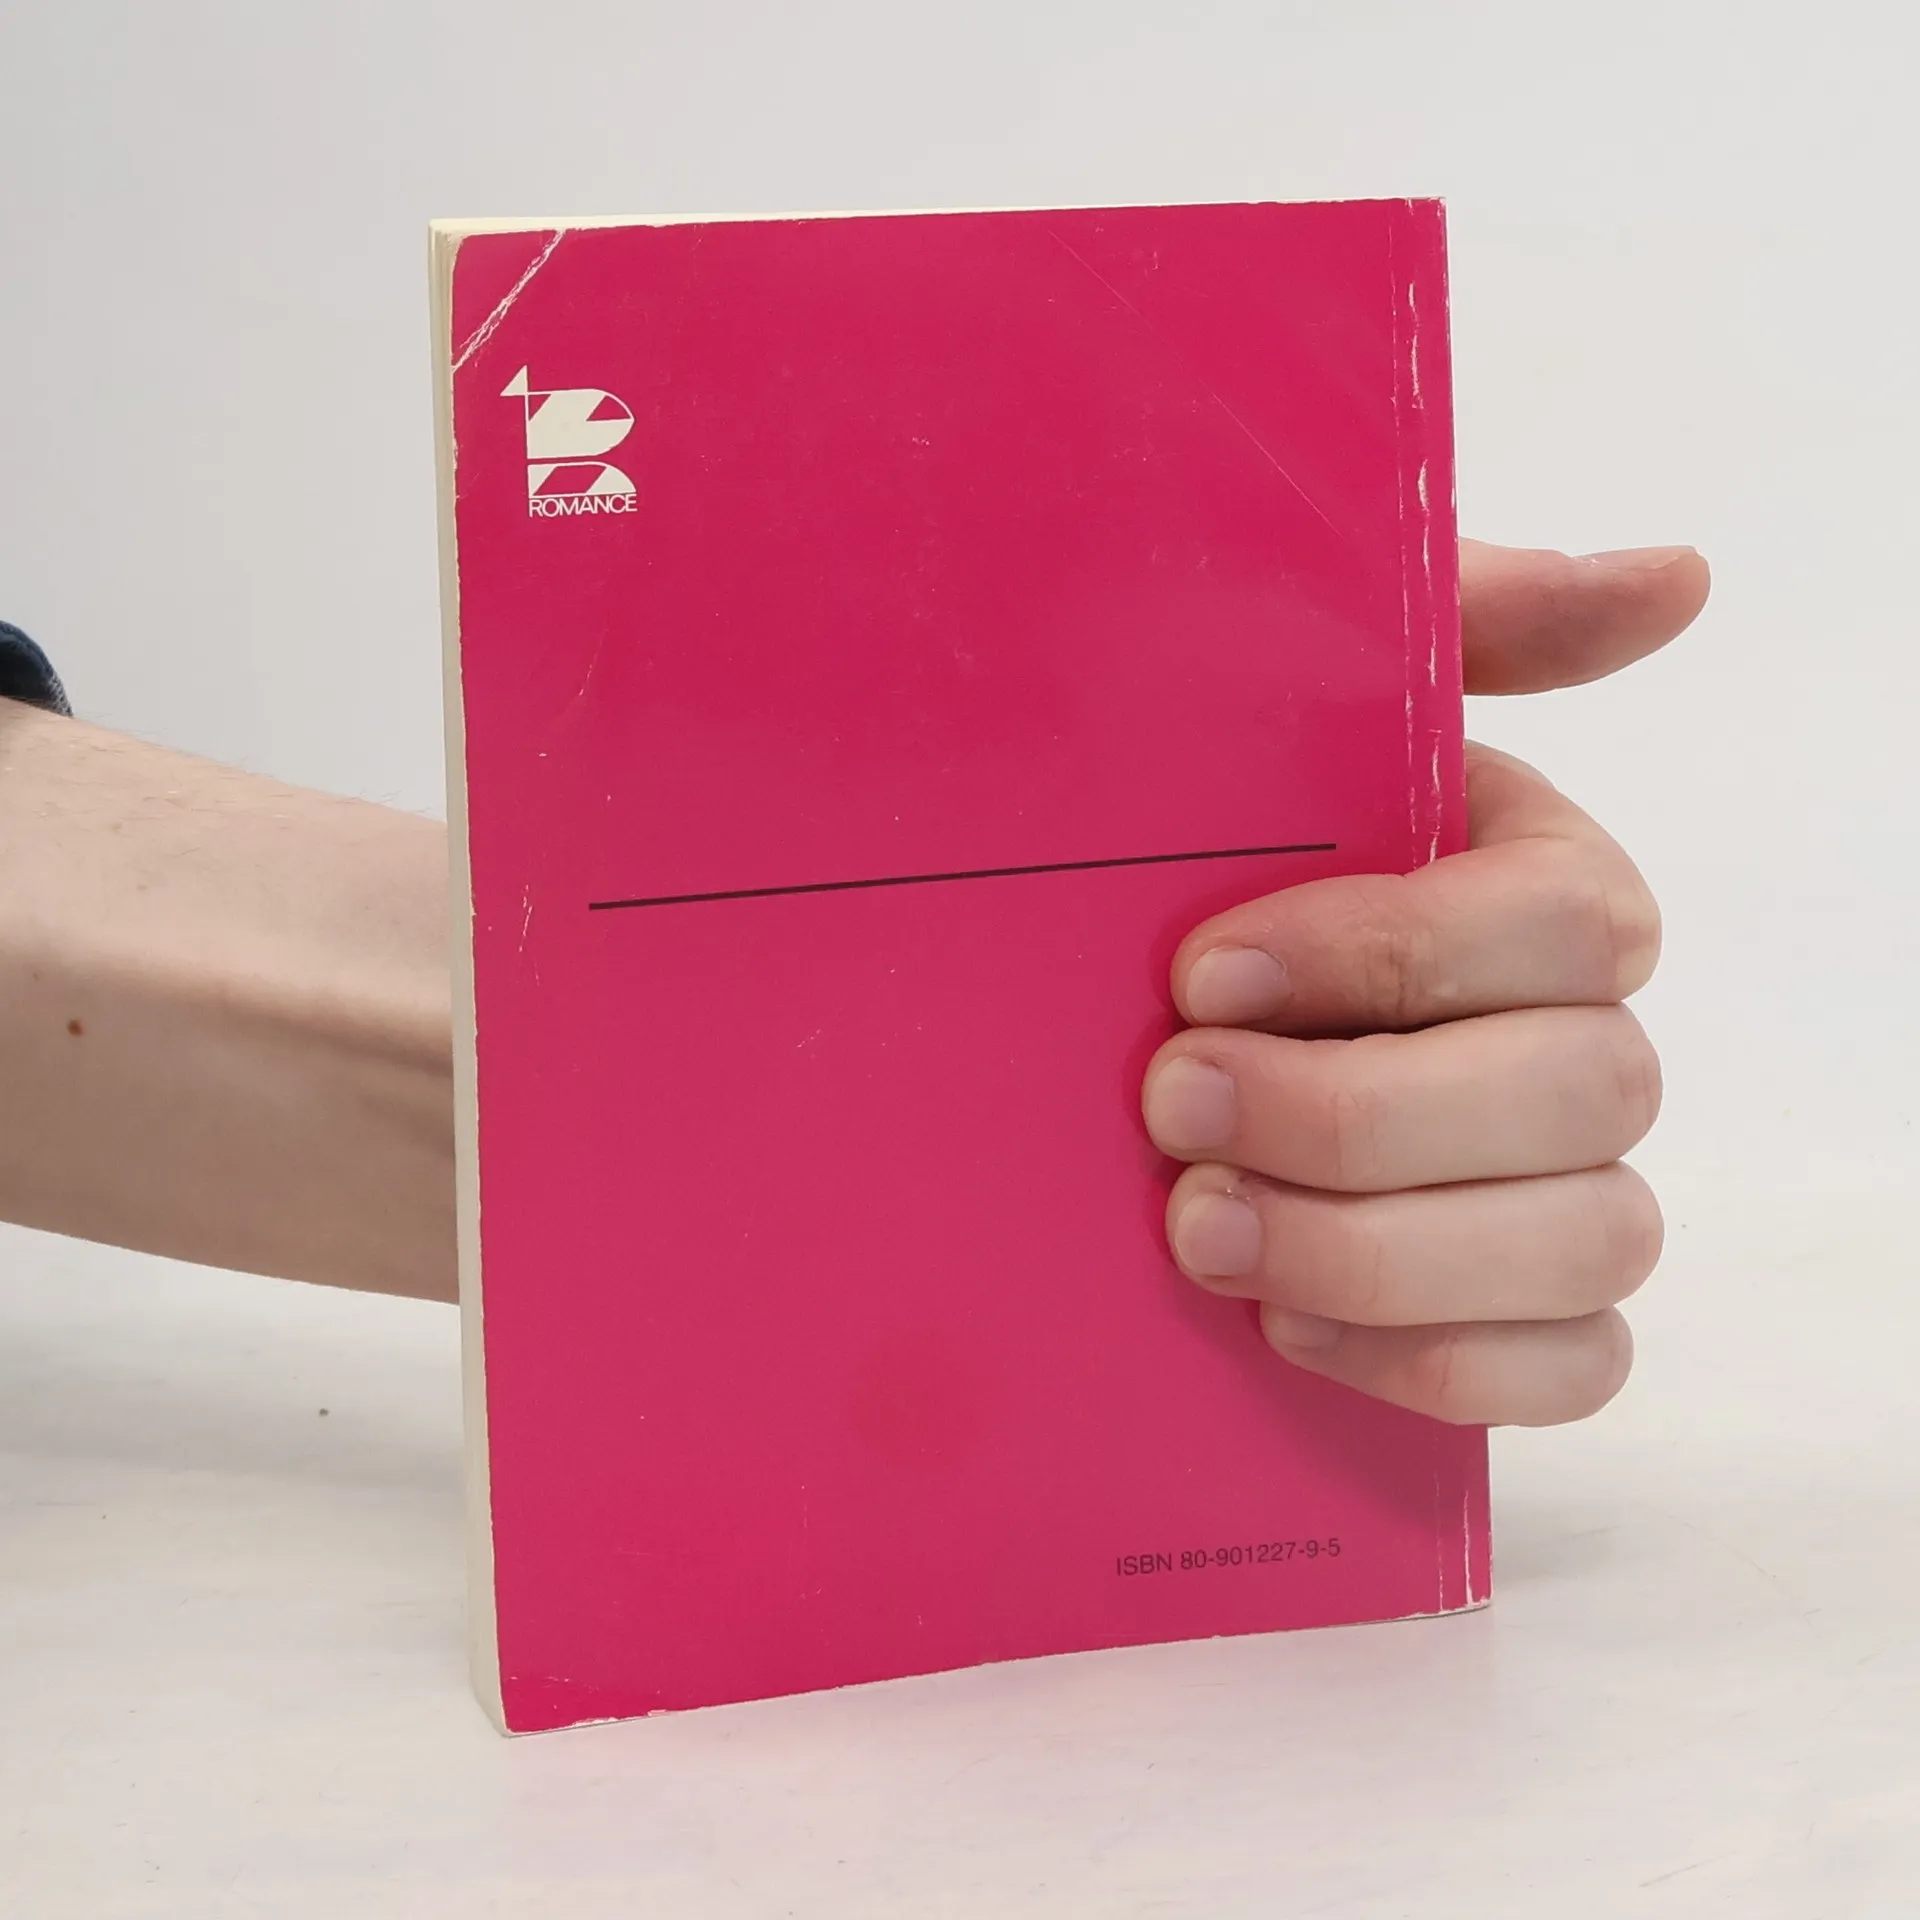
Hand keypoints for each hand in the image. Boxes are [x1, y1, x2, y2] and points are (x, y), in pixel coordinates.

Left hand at [1141, 541, 1710, 1426]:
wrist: (1157, 1023)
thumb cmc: (1241, 858)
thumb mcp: (1320, 711)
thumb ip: (1477, 624)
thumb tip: (1678, 575)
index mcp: (1551, 892)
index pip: (1560, 926)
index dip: (1389, 956)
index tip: (1205, 971)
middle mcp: (1590, 1039)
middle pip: (1582, 1096)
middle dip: (1358, 1117)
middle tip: (1174, 1107)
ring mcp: (1577, 1186)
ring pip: (1589, 1244)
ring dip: (1382, 1252)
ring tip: (1198, 1228)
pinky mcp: (1537, 1313)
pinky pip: (1573, 1369)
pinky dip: (1440, 1364)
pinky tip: (1285, 1327)